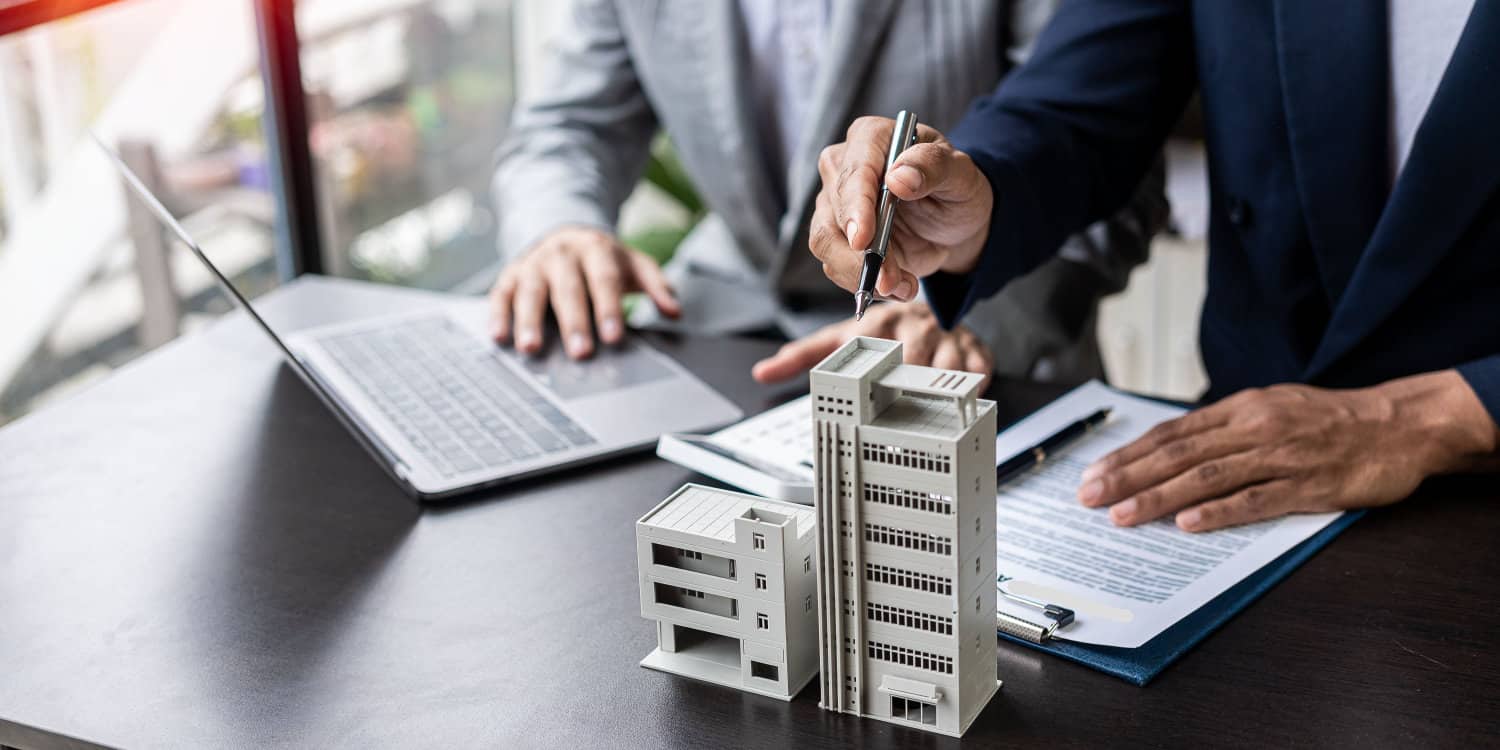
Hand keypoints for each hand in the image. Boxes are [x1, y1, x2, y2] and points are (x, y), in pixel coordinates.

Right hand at [489, 226, 678, 358]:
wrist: (564, 231)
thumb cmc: (603, 259)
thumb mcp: (634, 264)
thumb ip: (657, 286)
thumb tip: (675, 311)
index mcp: (596, 250)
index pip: (604, 280)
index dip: (609, 309)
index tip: (614, 337)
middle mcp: (562, 254)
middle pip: (568, 289)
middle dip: (574, 322)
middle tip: (580, 353)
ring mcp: (534, 263)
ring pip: (530, 291)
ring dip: (529, 321)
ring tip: (531, 349)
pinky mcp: (511, 274)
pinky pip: (501, 294)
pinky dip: (498, 314)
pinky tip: (499, 337)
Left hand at [751, 303, 993, 385]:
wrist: (929, 311)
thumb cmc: (882, 331)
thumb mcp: (841, 338)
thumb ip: (803, 356)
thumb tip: (763, 372)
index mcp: (879, 323)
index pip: (876, 346)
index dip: (876, 367)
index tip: (873, 388)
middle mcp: (913, 326)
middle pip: (915, 361)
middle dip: (909, 384)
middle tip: (901, 404)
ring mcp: (945, 336)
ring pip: (949, 367)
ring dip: (940, 388)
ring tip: (931, 404)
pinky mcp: (974, 346)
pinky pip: (979, 369)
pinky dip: (972, 386)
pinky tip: (961, 395)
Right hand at [809, 116, 994, 299]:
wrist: (953, 222)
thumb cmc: (956, 188)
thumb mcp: (961, 174)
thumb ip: (934, 167)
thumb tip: (899, 178)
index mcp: (871, 138)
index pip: (854, 171)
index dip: (856, 206)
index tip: (862, 240)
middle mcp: (844, 166)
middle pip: (833, 211)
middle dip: (860, 253)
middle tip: (891, 280)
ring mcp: (835, 203)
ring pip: (825, 242)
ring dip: (860, 273)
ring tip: (901, 287)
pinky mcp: (837, 237)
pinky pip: (835, 264)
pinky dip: (863, 283)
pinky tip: (897, 285)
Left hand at [1077, 371, 1498, 531]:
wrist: (1400, 423)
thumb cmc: (1331, 419)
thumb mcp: (1272, 407)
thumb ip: (1225, 427)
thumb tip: (1173, 446)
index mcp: (1241, 408)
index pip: (1171, 433)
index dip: (1129, 454)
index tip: (1095, 474)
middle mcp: (1254, 428)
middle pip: (1178, 454)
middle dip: (1128, 477)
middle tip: (1091, 498)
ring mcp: (1280, 456)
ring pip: (1207, 477)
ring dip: (1160, 498)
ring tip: (1124, 516)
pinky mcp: (1309, 485)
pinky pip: (1257, 500)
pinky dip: (1219, 512)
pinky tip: (1188, 524)